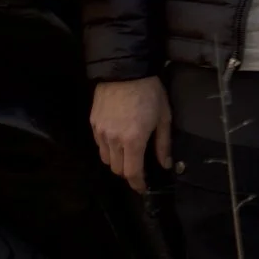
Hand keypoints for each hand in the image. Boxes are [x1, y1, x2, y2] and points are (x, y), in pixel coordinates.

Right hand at [91, 77, 172, 192]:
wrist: (126, 70)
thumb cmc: (150, 92)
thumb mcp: (164, 116)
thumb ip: (163, 144)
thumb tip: (165, 164)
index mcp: (133, 140)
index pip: (132, 173)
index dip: (137, 184)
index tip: (143, 188)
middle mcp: (114, 140)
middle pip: (117, 169)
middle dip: (128, 173)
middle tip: (138, 168)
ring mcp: (101, 133)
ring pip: (106, 159)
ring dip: (117, 162)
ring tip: (128, 155)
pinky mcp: (93, 124)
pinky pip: (99, 145)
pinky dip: (108, 149)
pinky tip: (118, 141)